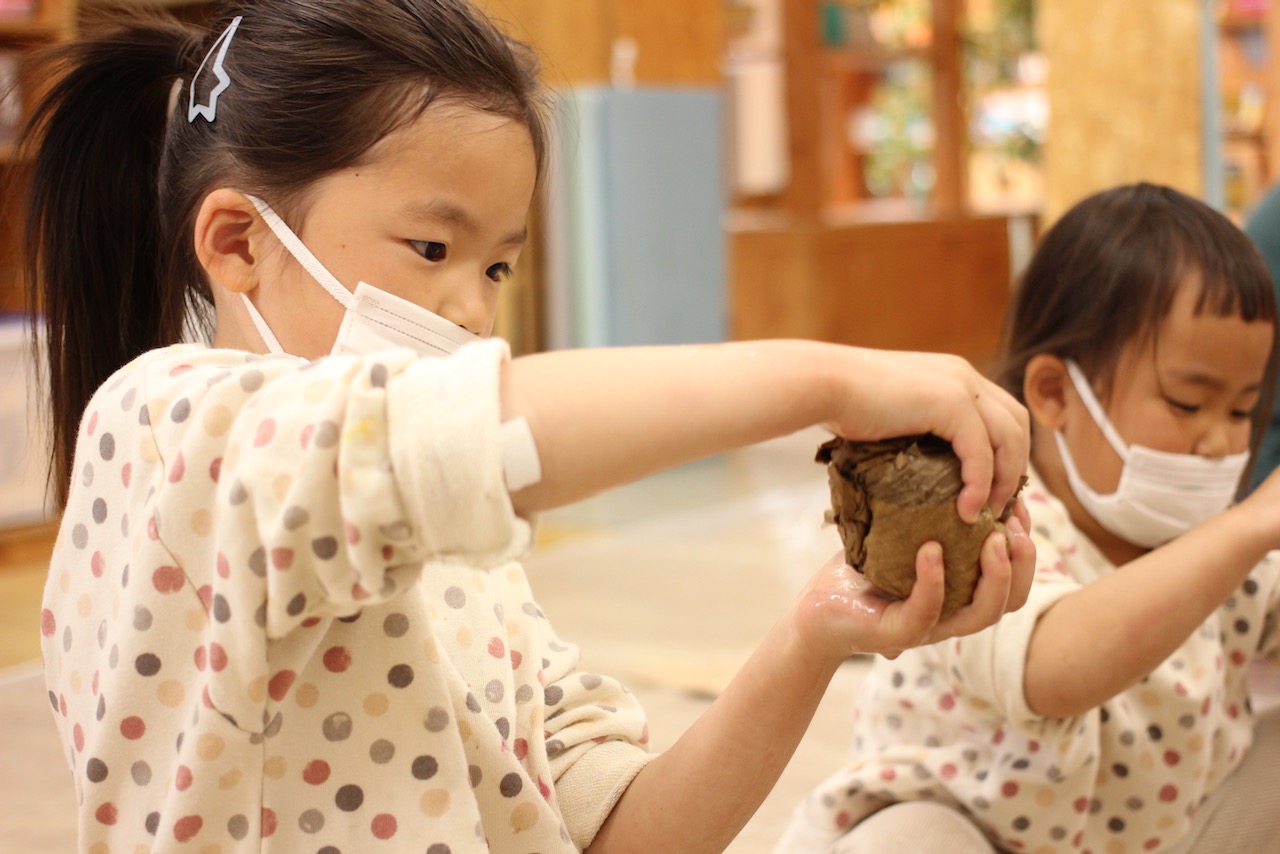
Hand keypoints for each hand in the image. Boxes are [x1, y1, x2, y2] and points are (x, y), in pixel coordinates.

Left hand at [791, 499, 1033, 662]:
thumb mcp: (902, 535)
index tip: (1018, 508)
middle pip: (1011, 601)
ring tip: (992, 539)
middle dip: (1024, 563)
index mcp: (963, 594)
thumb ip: (932, 512)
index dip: (1026, 547)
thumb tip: (957, 461)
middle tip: (1014, 525)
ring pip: (981, 614)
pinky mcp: (896, 633)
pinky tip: (930, 549)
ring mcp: (928, 627)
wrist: (817, 607)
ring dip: (996, 576)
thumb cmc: (861, 570)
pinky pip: (925, 611)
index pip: (1014, 580)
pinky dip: (933, 580)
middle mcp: (953, 614)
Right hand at [822, 349, 1029, 523]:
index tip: (995, 492)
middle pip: (1017, 425)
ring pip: (1010, 438)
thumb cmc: (843, 404)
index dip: (1007, 454)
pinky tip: (966, 510)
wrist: (823, 384)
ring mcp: (961, 385)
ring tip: (988, 516)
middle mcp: (965, 376)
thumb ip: (916, 431)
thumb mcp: (893, 416)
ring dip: (1004, 481)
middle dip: (1015, 468)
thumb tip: (920, 470)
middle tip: (999, 508)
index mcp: (954, 376)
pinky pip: (981, 451)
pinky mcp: (951, 402)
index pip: (1003, 415)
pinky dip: (981, 483)